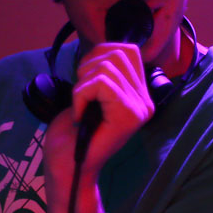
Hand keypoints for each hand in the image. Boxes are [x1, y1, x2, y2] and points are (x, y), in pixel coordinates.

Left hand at [44, 43, 154, 188]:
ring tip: (80, 106)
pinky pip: (99, 84)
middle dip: (89, 65)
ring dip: (82, 84)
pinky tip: (79, 115)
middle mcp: (146, 101)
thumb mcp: (89, 93)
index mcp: (140, 95)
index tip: (84, 79)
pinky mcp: (128, 115)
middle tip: (80, 94)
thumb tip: (101, 46)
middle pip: (119, 53)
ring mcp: (140, 109)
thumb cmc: (72, 133)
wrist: (66, 166)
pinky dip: (80, 95)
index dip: (99, 54)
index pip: (128, 50)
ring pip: (107, 67)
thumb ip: (103, 70)